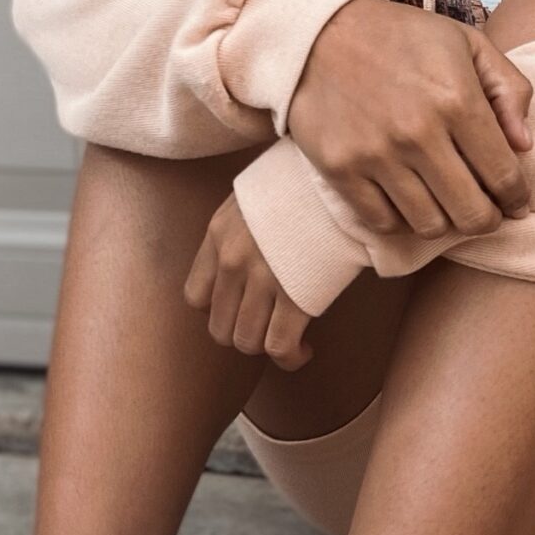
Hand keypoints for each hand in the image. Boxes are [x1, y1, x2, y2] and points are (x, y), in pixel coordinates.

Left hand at [183, 193, 312, 369]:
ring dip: (266, 347)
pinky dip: (290, 357)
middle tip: (269, 327)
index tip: (243, 308)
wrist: (339, 177)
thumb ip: (244, 226)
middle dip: (244, 334)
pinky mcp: (295, 296)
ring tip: (288, 341)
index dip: (219, 311)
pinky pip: (279, 346)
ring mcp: (262, 280)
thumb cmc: (305, 182)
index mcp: (219, 234)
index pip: (195, 296)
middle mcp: (232, 260)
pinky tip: (304, 349)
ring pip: (247, 341)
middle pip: (220, 327)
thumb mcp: (258, 194)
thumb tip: (254, 250)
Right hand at [286, 0, 534, 240]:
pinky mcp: (340, 169)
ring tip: (445, 204)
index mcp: (457, 99)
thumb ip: (508, 89)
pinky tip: (406, 201)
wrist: (318, 31)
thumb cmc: (402, 37)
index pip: (505, 176)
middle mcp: (419, 132)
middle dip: (488, 220)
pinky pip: (383, 222)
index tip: (516, 204)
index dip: (517, 199)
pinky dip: (400, 221)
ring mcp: (376, 155)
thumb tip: (525, 145)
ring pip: (429, 225)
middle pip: (471, 214)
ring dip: (444, 221)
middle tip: (485, 213)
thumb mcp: (466, 43)